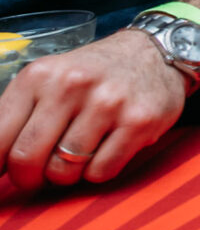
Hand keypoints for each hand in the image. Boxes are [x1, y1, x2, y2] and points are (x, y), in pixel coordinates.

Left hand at [0, 31, 187, 198]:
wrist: (154, 53)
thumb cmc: (92, 75)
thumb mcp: (48, 80)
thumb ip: (17, 116)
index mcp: (39, 75)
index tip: (3, 172)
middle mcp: (72, 85)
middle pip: (27, 159)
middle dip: (29, 177)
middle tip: (37, 174)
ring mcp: (108, 103)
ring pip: (64, 171)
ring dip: (66, 174)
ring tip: (76, 156)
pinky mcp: (140, 122)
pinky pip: (101, 172)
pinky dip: (98, 171)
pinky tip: (104, 150)